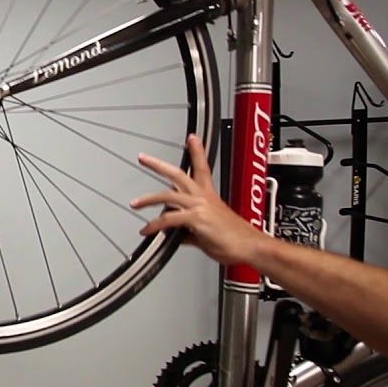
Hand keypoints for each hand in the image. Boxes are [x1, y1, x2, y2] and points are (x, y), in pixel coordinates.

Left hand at [130, 134, 269, 265]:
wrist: (252, 248)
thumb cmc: (236, 241)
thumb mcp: (209, 233)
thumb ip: (190, 232)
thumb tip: (179, 235)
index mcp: (210, 196)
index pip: (202, 167)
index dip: (197, 151)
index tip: (192, 138)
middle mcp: (204, 198)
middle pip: (178, 174)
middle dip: (159, 165)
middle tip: (144, 157)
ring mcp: (200, 207)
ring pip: (167, 195)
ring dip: (148, 199)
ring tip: (135, 203)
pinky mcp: (196, 219)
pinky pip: (168, 219)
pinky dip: (155, 225)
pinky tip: (147, 230)